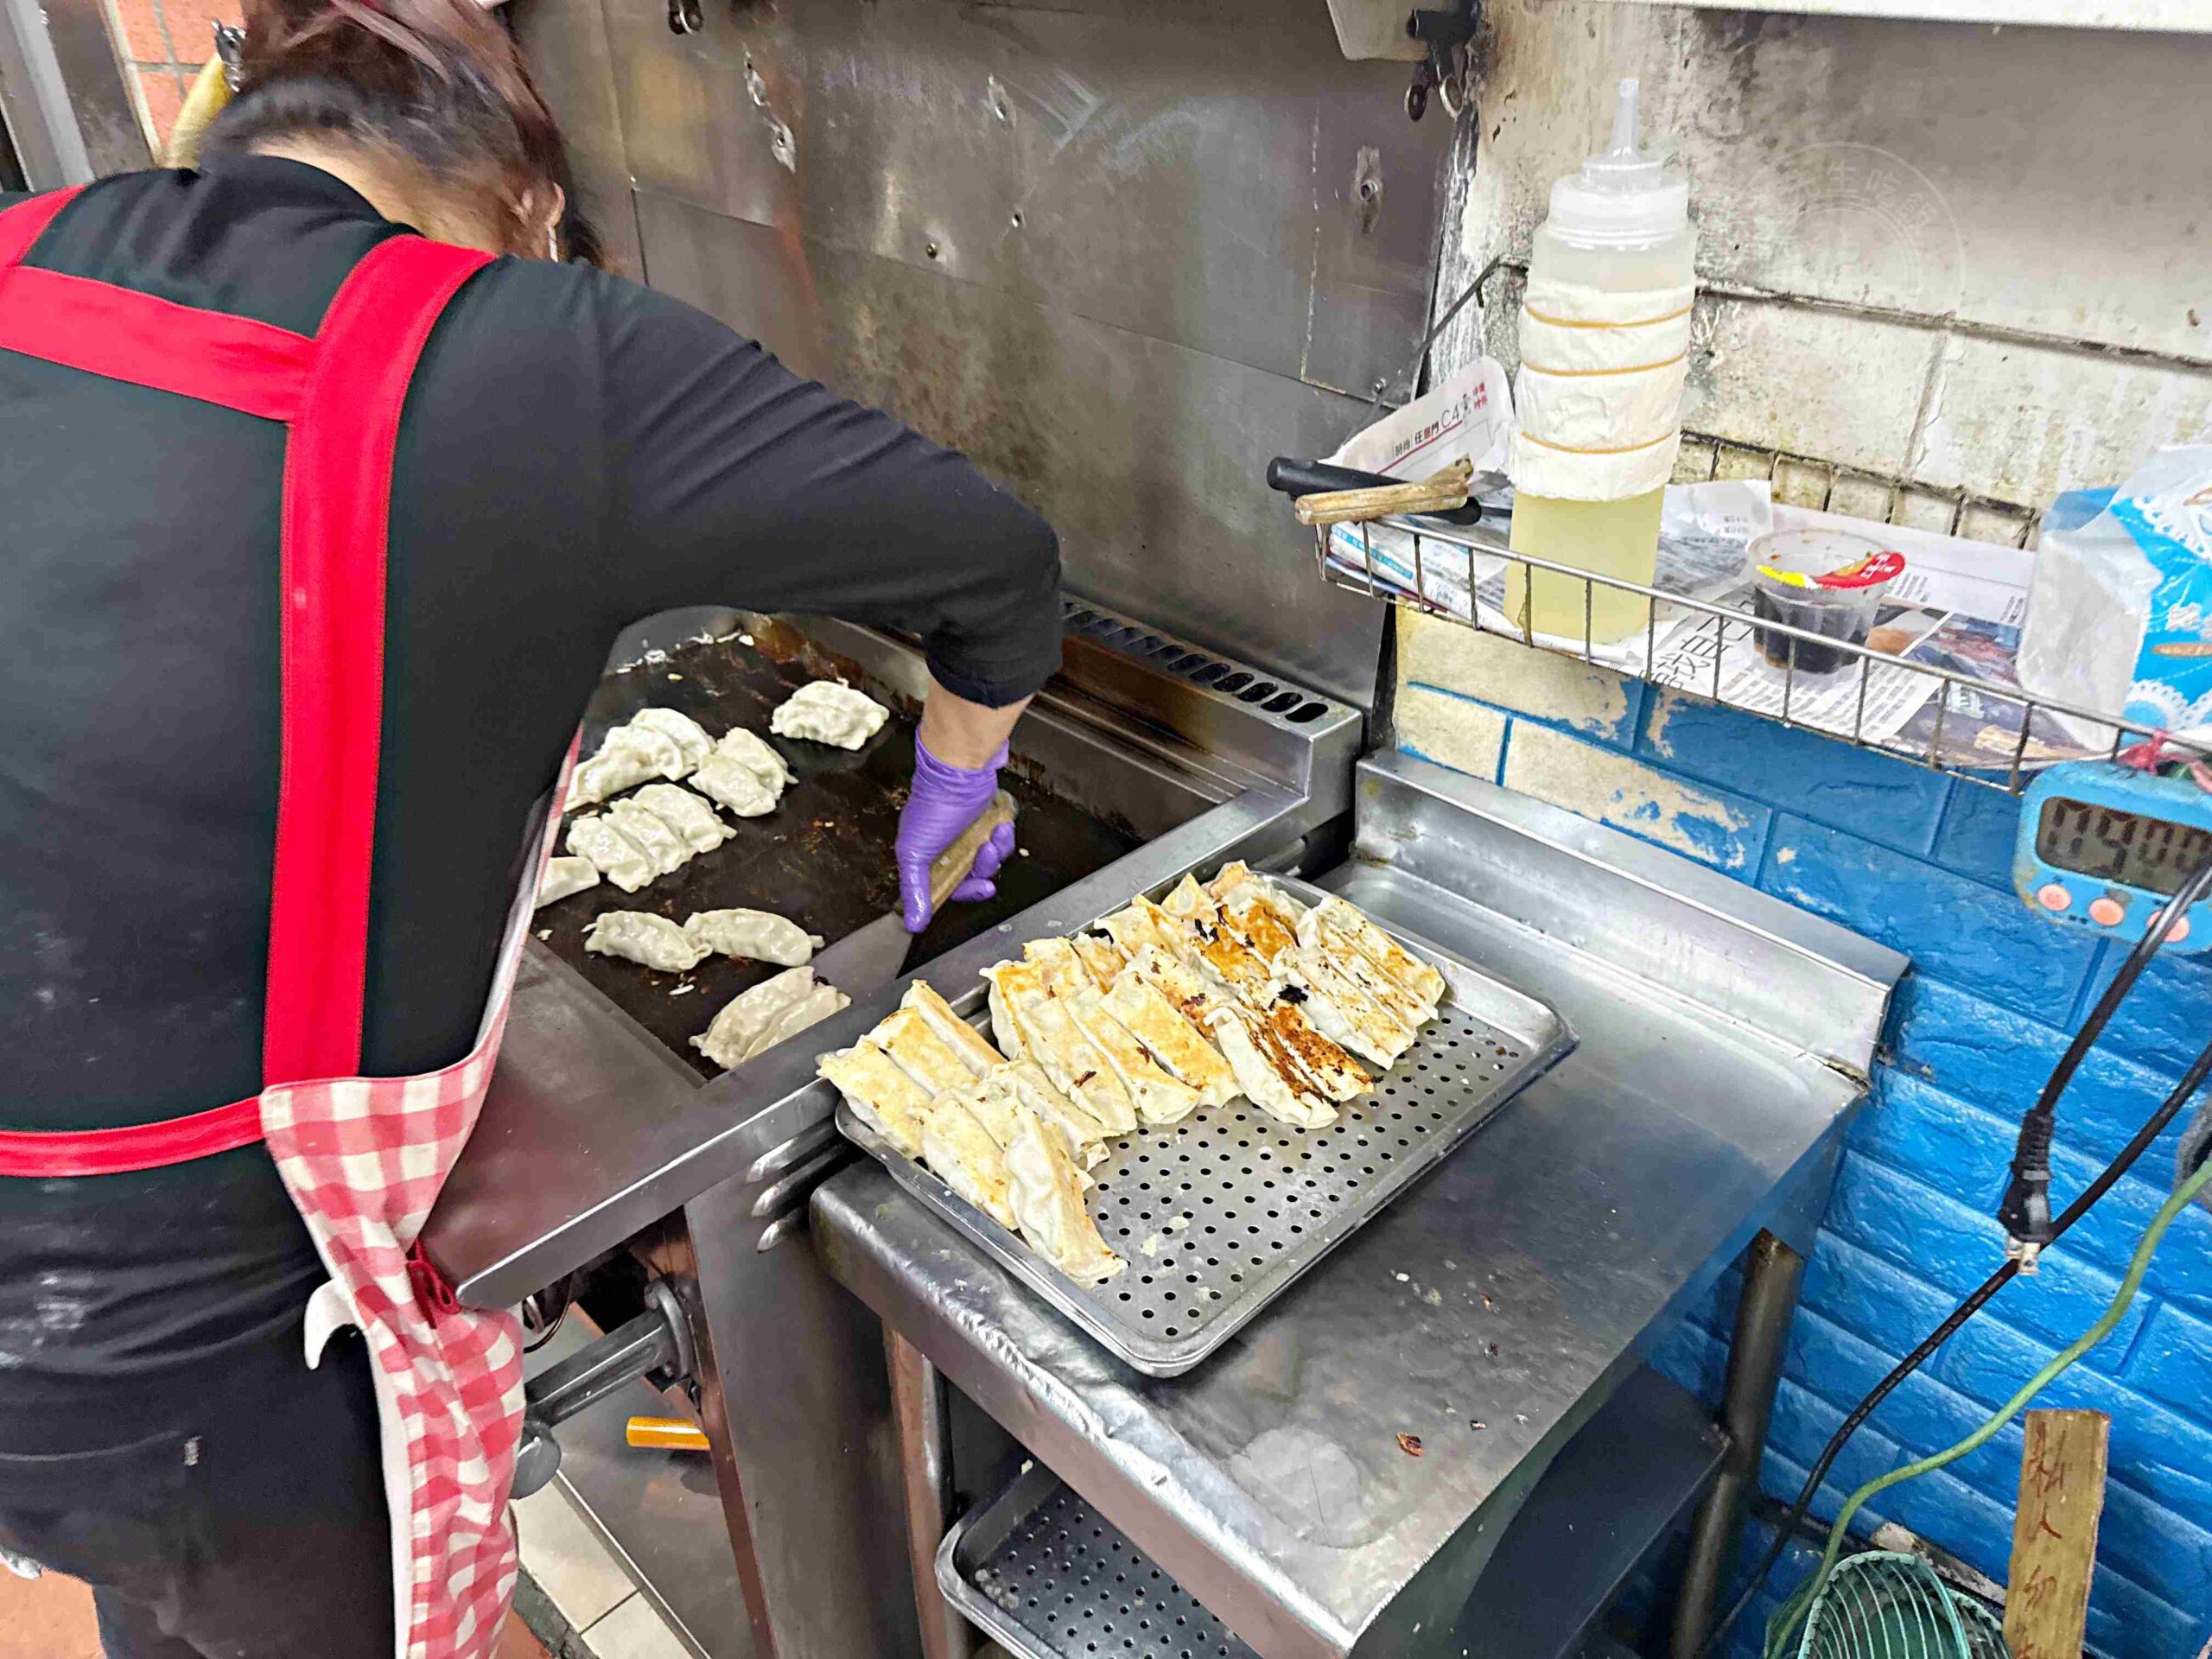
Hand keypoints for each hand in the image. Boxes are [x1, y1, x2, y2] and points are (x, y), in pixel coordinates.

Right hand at [895, 737, 1016, 931]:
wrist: (959, 767)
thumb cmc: (933, 803)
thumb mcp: (915, 853)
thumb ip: (914, 889)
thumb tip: (912, 922)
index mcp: (927, 856)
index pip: (950, 888)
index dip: (967, 892)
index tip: (980, 887)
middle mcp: (948, 846)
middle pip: (974, 875)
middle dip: (984, 868)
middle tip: (985, 853)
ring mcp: (969, 832)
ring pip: (991, 858)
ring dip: (996, 849)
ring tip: (992, 834)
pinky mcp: (986, 818)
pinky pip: (1001, 838)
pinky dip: (1004, 834)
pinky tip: (1000, 825)